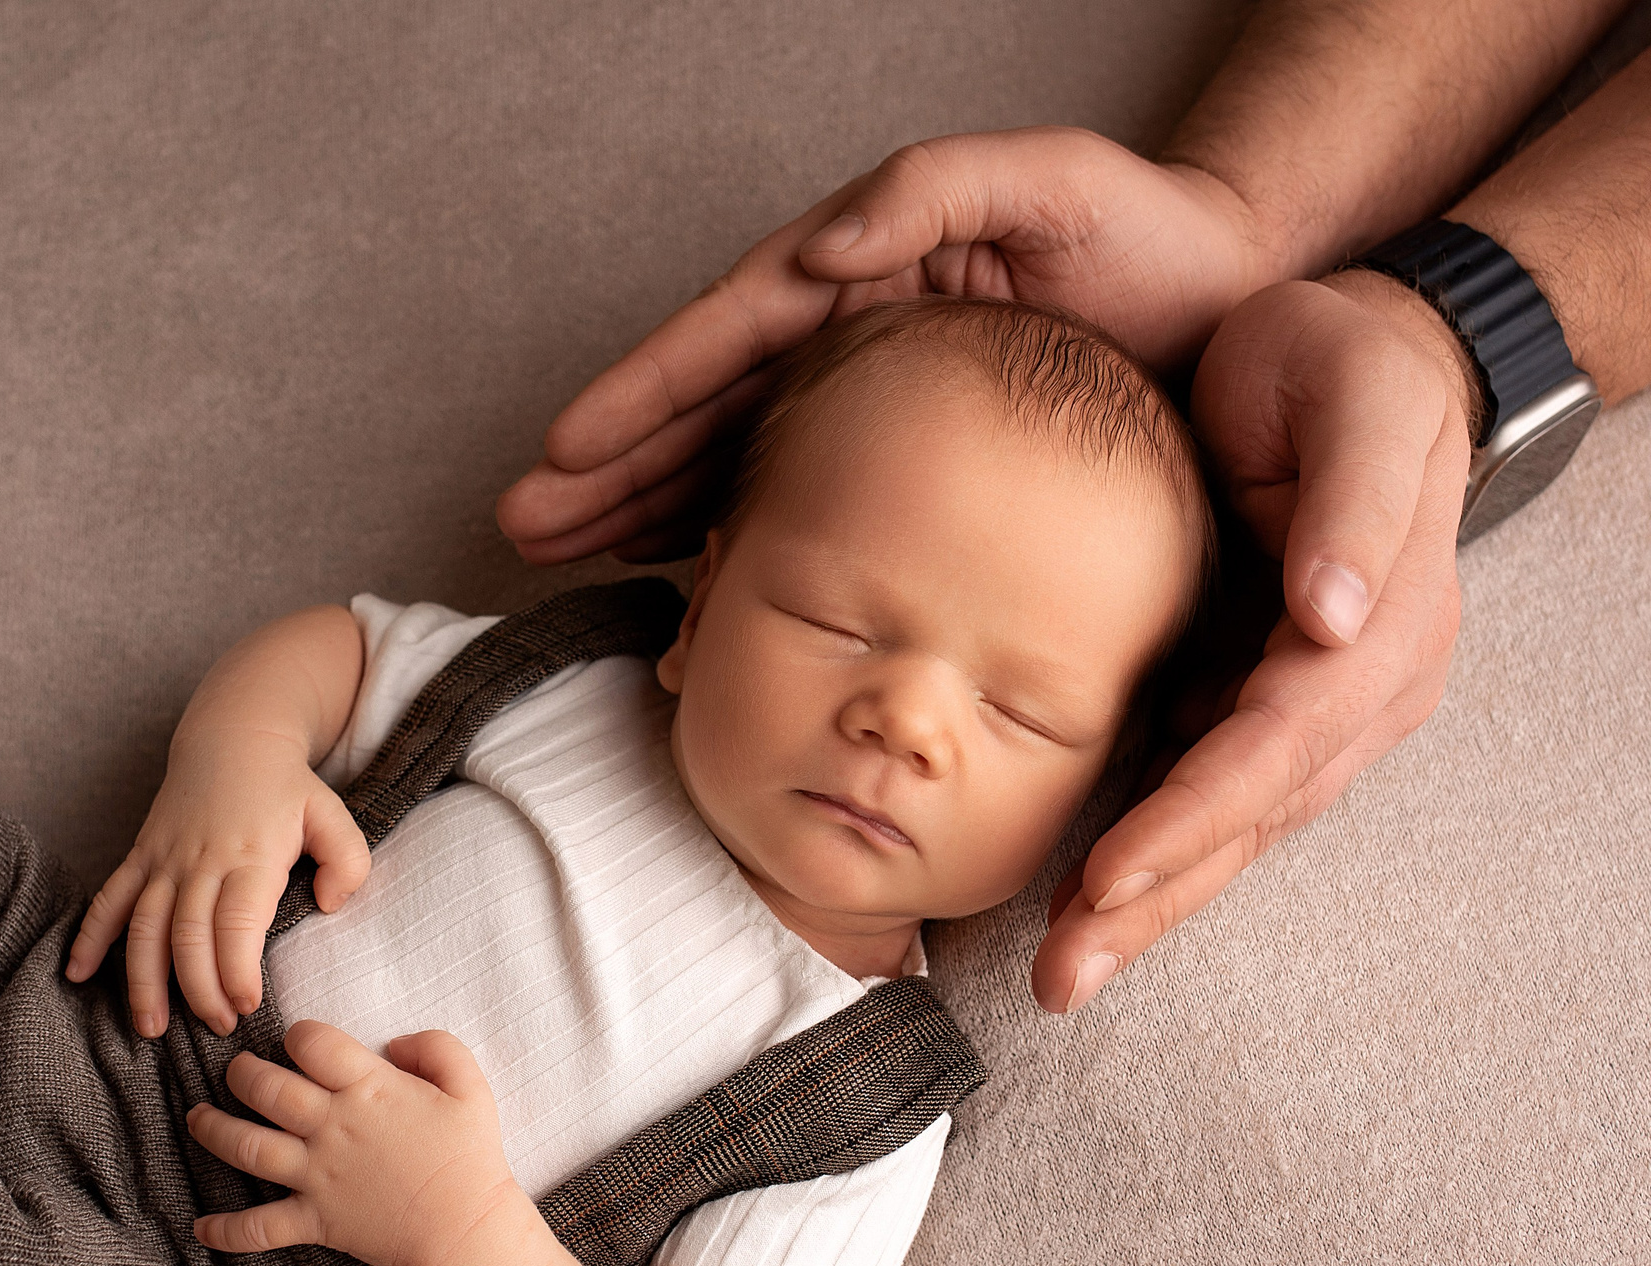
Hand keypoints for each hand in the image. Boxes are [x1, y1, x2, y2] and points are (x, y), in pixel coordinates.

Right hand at [67, 729, 370, 1038]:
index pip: (237, 922)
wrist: (233, 738)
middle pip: (188, 934)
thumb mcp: (333, 814)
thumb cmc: (288, 788)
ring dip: (143, 979)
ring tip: (149, 1028)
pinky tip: (76, 973)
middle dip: (198, 988)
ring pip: (144, 926)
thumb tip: (331, 905)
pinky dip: (90, 935)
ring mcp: (165, 859)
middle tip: (218, 1026)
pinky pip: (110, 898)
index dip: (237, 968)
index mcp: (250, 855)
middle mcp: (200, 860)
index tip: (246, 1004)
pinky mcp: (141, 856)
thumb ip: (347, 861)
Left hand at [186, 1021, 519, 1265]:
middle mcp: (332, 1127)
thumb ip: (436, 1048)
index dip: (299, 1034)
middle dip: (241, 1073)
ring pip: (247, 1146)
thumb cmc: (469, 1158)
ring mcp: (317, 1176)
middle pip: (265, 1088)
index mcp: (368, 1089)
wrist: (464, 1232)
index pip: (312, 1043)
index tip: (299, 1040)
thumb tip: (396, 1041)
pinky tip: (200, 1228)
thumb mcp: (470, 1087)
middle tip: (237, 1071)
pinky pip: (260, 1227)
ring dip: (213, 1129)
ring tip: (196, 1118)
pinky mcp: (313, 1220)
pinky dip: (227, 1231)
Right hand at [495, 126, 1272, 563]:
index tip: (566, 447)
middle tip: (526, 527)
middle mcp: (845, 338)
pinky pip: (796, 502)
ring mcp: (869, 404)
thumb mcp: (1052, 179)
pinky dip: (730, 542)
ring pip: (729, 461)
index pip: (723, 333)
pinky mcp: (907, 462)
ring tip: (568, 563)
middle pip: (701, 408)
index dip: (639, 392)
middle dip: (606, 470)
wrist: (1242, 301)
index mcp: (860, 271)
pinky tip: (681, 584)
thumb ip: (933, 188)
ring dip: (642, 512)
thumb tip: (818, 249)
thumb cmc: (1152, 233)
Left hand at [1033, 271, 1472, 1011]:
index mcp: (1380, 633)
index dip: (1193, 816)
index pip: (1275, 747)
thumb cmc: (1341, 362)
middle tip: (1062, 978)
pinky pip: (1208, 797)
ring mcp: (1315, 706)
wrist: (1361, 350)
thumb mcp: (1356, 399)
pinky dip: (1150, 853)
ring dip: (1147, 903)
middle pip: (1248, 818)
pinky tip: (1085, 903)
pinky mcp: (1264, 699)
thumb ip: (1350, 506)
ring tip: (1062, 969)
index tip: (1106, 875)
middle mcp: (1355, 690)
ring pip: (1228, 828)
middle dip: (1155, 902)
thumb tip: (1331, 616)